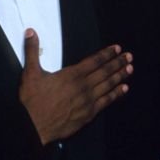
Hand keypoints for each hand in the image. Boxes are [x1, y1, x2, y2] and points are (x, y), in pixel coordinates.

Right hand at [18, 29, 131, 144]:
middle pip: (105, 72)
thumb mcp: (30, 73)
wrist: (34, 127)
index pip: (94, 61)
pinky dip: (116, 94)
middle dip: (118, 63)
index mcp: (71, 75)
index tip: (117, 49)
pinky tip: (123, 90)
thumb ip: (32, 51)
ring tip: (129, 69)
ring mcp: (88, 101)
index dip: (107, 54)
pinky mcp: (88, 114)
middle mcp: (83, 87)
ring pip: (108, 85)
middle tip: (129, 57)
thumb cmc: (33, 102)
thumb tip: (31, 33)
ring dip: (120, 76)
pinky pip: (106, 102)